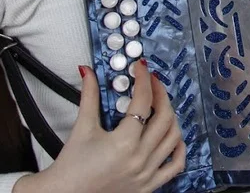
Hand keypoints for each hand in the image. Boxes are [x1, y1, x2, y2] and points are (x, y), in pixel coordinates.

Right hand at [13, 60, 185, 192]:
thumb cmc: (71, 168)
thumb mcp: (82, 128)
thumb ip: (89, 97)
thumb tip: (89, 74)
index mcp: (123, 143)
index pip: (143, 102)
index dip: (143, 80)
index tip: (141, 69)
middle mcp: (139, 158)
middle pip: (164, 117)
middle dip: (160, 95)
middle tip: (152, 84)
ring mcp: (147, 173)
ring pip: (173, 138)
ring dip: (170, 118)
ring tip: (160, 106)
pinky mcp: (148, 185)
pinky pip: (176, 166)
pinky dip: (179, 149)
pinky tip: (172, 138)